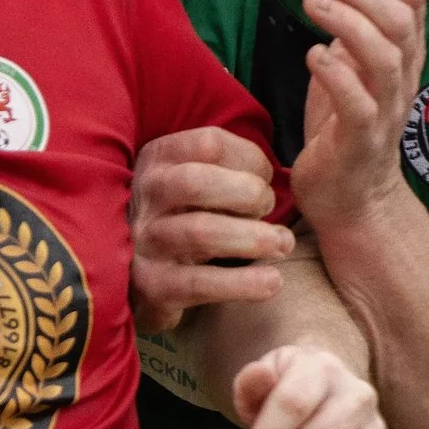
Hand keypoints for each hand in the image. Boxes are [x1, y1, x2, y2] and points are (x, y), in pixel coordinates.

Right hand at [130, 127, 294, 332]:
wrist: (143, 275)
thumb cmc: (189, 215)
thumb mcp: (200, 180)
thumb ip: (233, 168)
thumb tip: (285, 175)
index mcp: (160, 158)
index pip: (209, 144)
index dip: (251, 159)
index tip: (268, 180)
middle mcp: (147, 195)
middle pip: (196, 182)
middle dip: (248, 194)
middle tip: (270, 209)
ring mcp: (145, 240)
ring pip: (199, 232)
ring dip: (252, 238)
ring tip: (283, 245)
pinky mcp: (151, 284)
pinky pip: (198, 283)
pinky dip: (241, 283)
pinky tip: (271, 282)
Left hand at [293, 0, 427, 231]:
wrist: (352, 196)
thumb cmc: (347, 120)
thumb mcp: (357, 55)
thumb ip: (368, 7)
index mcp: (405, 52)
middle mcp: (404, 77)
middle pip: (400, 18)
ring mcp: (387, 111)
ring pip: (384, 56)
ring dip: (346, 20)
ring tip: (309, 1)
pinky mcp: (361, 141)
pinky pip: (358, 103)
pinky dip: (336, 73)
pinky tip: (312, 55)